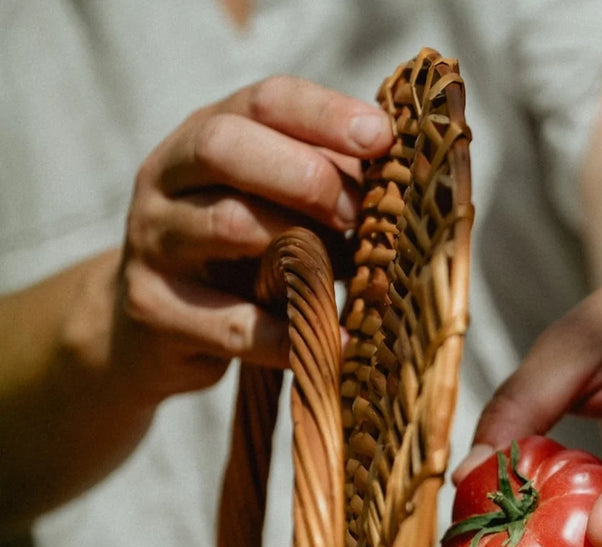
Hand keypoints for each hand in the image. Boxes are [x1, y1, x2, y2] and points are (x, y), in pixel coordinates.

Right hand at [113, 75, 392, 403]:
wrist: (151, 332)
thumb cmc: (238, 261)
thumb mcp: (277, 213)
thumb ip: (327, 192)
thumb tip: (403, 190)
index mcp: (205, 135)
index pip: (263, 102)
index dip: (325, 115)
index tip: (382, 138)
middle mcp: (167, 177)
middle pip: (225, 146)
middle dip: (304, 175)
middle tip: (356, 212)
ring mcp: (152, 241)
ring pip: (227, 224)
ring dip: (300, 248)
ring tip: (348, 276)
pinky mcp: (153, 308)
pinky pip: (232, 322)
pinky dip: (289, 335)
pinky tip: (335, 342)